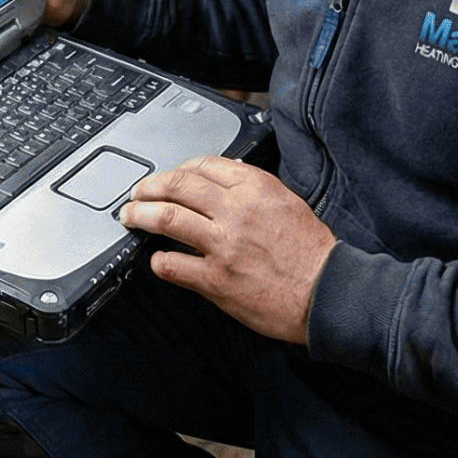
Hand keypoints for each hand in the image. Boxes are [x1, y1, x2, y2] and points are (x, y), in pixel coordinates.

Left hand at [124, 157, 336, 344]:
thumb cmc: (313, 253)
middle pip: (177, 186)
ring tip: (130, 218)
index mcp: (255, 189)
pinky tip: (157, 261)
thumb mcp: (288, 203)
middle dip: (149, 187)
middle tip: (137, 194)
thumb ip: (254, 189)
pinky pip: (173, 265)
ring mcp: (223, 245)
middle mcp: (236, 211)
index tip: (169, 178)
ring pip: (167, 218)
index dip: (177, 170)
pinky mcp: (216, 279)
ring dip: (140, 216)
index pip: (202, 165)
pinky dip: (158, 261)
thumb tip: (225, 177)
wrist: (327, 292)